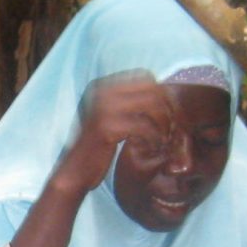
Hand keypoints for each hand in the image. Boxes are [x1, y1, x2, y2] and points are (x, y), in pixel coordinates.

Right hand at [55, 71, 169, 199]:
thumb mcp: (109, 117)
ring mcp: (103, 109)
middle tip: (169, 126)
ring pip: (152, 105)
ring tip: (163, 137)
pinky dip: (154, 137)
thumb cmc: (96, 147)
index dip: (160, 92)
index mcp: (101, 86)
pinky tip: (153, 146)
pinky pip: (144, 126)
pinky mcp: (107, 128)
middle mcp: (101, 92)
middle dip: (166, 107)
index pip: (144, 75)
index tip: (166, 111)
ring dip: (163, 123)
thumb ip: (127, 102)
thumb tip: (162, 90)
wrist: (76, 171)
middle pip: (151, 88)